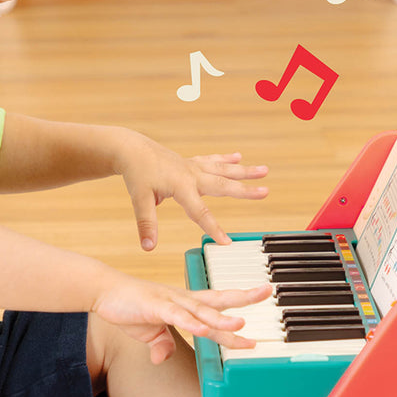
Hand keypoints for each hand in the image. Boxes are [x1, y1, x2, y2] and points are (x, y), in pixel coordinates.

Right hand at [93, 278, 270, 363]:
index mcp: (187, 305)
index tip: (256, 323)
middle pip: (219, 300)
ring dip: (220, 319)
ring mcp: (171, 302)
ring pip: (201, 311)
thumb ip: (160, 344)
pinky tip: (202, 329)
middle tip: (266, 292)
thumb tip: (162, 358)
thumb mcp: (149, 332)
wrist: (105, 292)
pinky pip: (176, 317)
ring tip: (240, 325)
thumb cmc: (130, 308)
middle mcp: (184, 301)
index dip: (238, 313)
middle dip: (244, 298)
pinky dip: (190, 323)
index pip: (218, 308)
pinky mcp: (155, 308)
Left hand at [115, 134, 268, 247]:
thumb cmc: (136, 174)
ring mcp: (194, 167)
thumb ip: (146, 224)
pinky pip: (213, 160)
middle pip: (223, 185)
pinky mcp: (191, 162)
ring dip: (244, 171)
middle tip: (265, 191)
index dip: (213, 228)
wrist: (132, 149)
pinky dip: (227, 159)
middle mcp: (192, 174)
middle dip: (245, 190)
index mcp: (181, 186)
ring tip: (264, 170)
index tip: (227, 242)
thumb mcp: (139, 200)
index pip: (200, 211)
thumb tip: (148, 247)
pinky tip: (239, 157)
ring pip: (223, 169)